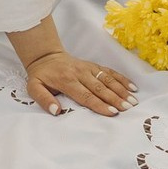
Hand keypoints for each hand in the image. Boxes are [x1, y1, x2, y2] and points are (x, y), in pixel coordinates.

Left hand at [23, 50, 137, 117]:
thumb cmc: (41, 75)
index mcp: (67, 81)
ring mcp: (88, 68)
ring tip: (133, 100)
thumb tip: (56, 111)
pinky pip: (109, 71)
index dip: (99, 104)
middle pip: (100, 88)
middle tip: (128, 108)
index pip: (85, 95)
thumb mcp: (34, 88)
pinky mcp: (93, 65)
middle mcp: (80, 73)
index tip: (112, 112)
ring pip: (107, 79)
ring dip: (121, 90)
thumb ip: (43, 99)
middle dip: (115, 98)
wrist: (45, 55)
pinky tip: (132, 87)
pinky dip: (121, 78)